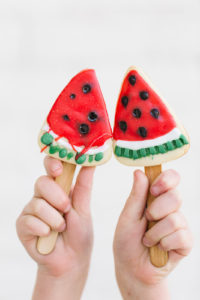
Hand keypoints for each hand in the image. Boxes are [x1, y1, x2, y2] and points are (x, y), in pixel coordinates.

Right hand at [16, 156, 94, 299]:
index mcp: (58, 188)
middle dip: (56, 196)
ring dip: (54, 218)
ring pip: (37, 203)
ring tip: (61, 228)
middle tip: (67, 208)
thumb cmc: (78, 233)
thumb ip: (84, 185)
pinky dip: (43, 229)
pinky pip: (29, 221)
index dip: (52, 163)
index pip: (51, 167)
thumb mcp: (84, 208)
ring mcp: (31, 210)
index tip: (59, 169)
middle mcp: (42, 196)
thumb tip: (90, 162)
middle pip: (41, 182)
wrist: (71, 261)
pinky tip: (49, 236)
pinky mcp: (23, 225)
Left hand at [113, 169, 192, 299]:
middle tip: (147, 219)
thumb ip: (136, 195)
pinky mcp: (186, 242)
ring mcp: (180, 225)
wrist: (131, 269)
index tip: (154, 189)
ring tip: (147, 239)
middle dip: (157, 209)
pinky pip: (181, 236)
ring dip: (155, 232)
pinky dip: (164, 243)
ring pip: (175, 219)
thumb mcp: (128, 216)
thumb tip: (139, 171)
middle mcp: (171, 208)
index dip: (166, 179)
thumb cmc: (127, 240)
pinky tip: (158, 248)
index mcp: (156, 198)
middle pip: (176, 196)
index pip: (171, 178)